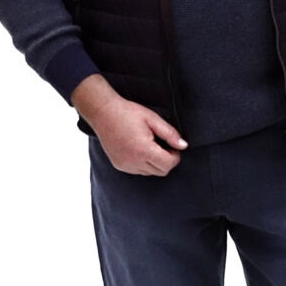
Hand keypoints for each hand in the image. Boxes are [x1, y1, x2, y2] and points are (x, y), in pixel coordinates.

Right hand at [71, 75, 186, 175]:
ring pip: (150, 172)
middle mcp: (134, 162)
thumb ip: (170, 133)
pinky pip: (138, 171)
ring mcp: (125, 165)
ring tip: (150, 145)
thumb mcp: (152, 119)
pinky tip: (139, 148)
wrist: (103, 112)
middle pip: (161, 171)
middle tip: (162, 144)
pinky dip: (143, 163)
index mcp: (143, 150)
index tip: (172, 145)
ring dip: (155, 162)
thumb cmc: (127, 113)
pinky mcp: (119, 165)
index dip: (175, 156)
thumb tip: (183, 146)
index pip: (169, 164)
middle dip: (167, 160)